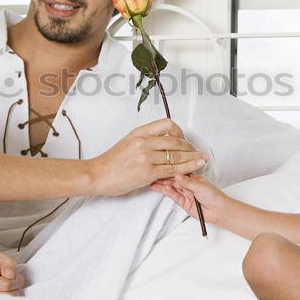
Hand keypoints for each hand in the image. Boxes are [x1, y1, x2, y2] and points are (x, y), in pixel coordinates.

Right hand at [89, 118, 208, 195]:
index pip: (167, 124)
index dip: (180, 132)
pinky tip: (193, 169)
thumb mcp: (128, 142)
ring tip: (202, 160)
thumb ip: (145, 140)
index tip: (183, 139)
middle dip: (190, 147)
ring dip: (192, 158)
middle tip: (196, 152)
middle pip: (176, 141)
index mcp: (140, 132)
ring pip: (177, 156)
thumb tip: (162, 142)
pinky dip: (186, 169)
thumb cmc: (111, 162)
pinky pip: (173, 170)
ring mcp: (146, 157)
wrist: (97, 174)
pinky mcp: (148, 172)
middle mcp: (144, 141)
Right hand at [150, 173, 226, 224]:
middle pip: (173, 180)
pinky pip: (174, 196)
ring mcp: (185, 193)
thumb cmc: (214, 196)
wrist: (219, 211)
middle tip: (152, 173)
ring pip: (171, 187)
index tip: (161, 166)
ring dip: (162, 185)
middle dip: (163, 177)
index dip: (170, 169)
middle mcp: (188, 185)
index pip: (179, 172)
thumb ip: (188, 182)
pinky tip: (161, 188)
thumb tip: (177, 175)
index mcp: (193, 177)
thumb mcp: (201, 186)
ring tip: (152, 181)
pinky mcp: (183, 203)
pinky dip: (167, 192)